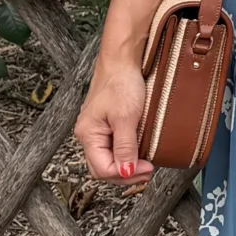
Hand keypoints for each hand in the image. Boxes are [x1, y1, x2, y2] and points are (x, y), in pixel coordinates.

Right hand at [74, 54, 153, 191]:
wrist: (121, 61)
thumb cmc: (121, 83)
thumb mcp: (126, 118)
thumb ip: (125, 147)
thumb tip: (125, 172)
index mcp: (88, 134)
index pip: (102, 169)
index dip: (125, 174)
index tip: (146, 168)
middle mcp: (88, 135)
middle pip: (102, 168)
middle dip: (125, 174)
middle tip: (147, 171)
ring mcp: (96, 130)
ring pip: (107, 160)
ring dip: (126, 166)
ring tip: (145, 165)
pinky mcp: (105, 125)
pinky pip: (112, 148)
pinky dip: (125, 155)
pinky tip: (137, 154)